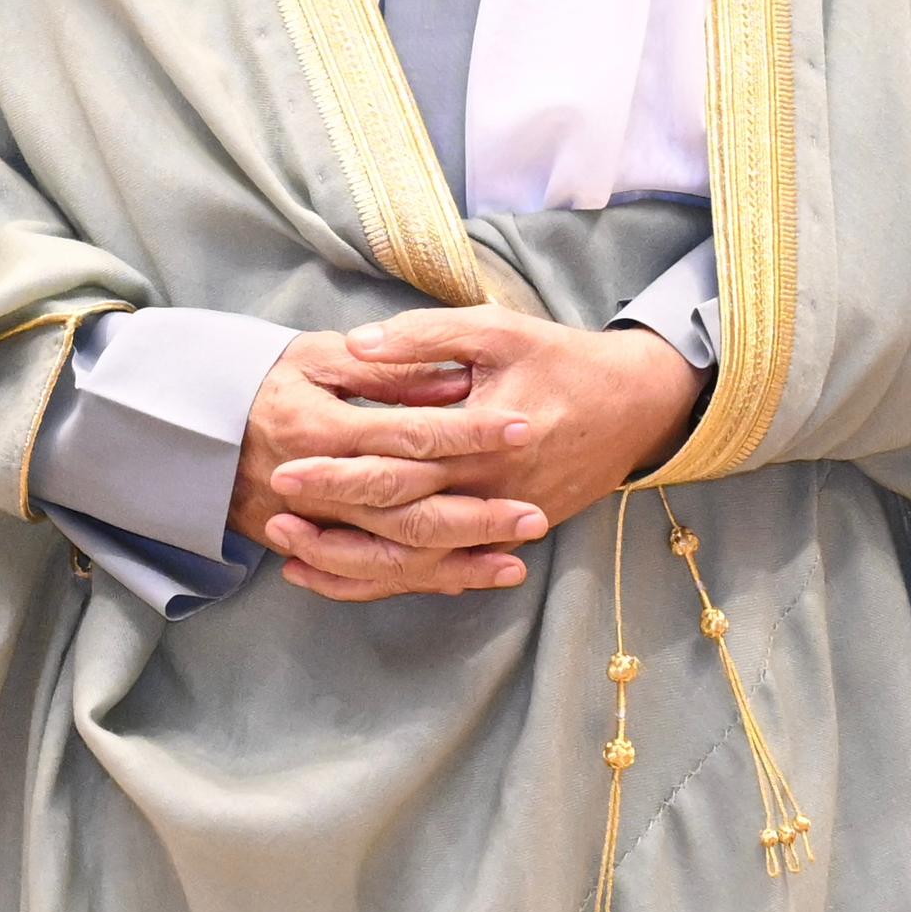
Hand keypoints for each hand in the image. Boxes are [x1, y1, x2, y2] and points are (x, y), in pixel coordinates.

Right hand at [225, 324, 546, 602]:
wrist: (188, 434)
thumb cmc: (258, 383)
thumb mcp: (313, 357)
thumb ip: (381, 369)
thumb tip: (451, 383)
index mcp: (321, 428)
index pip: (409, 434)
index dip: (469, 432)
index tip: (522, 426)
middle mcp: (319, 488)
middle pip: (410, 510)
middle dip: (477, 516)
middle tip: (536, 515)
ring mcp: (314, 525)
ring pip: (395, 555)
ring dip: (458, 562)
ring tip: (515, 563)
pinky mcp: (311, 546)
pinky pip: (369, 576)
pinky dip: (418, 581)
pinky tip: (464, 580)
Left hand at [260, 312, 704, 598]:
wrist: (637, 405)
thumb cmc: (561, 359)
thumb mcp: (496, 329)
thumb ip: (423, 338)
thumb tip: (355, 345)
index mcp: (484, 438)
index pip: (400, 461)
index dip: (342, 466)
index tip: (286, 461)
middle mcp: (491, 491)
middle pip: (400, 520)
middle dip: (333, 522)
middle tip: (273, 513)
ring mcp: (500, 523)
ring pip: (416, 563)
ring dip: (351, 564)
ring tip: (290, 556)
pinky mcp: (505, 538)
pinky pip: (439, 572)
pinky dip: (388, 581)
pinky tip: (337, 576)